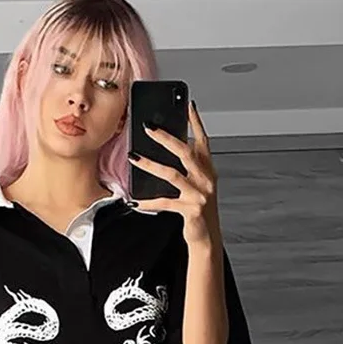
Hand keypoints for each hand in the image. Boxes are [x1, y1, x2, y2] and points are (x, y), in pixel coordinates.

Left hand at [126, 100, 219, 246]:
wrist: (208, 237)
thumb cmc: (198, 210)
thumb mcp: (196, 186)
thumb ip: (187, 169)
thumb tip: (164, 152)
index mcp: (208, 171)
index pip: (203, 141)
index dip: (196, 122)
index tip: (188, 105)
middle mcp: (206, 180)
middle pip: (185, 152)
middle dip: (165, 138)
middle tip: (148, 127)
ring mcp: (199, 195)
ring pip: (172, 174)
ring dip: (150, 164)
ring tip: (134, 157)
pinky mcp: (191, 210)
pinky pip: (165, 202)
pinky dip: (149, 201)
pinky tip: (135, 199)